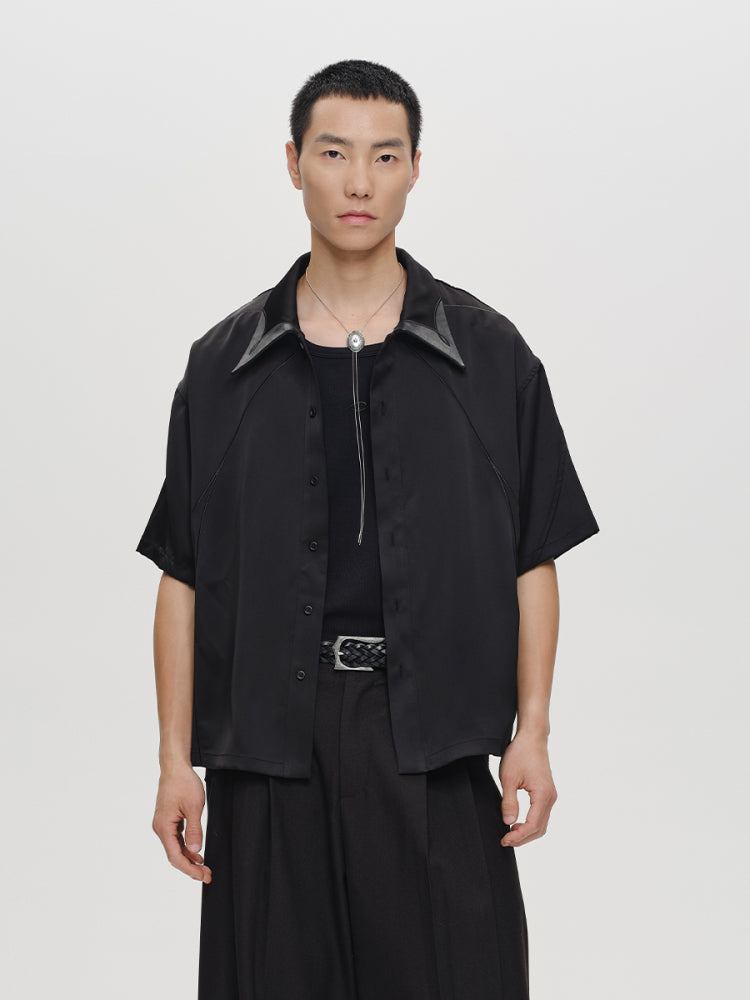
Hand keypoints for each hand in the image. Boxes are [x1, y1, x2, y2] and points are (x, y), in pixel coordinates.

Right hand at [152, 764, 212, 881]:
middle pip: (174, 855)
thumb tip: (195, 852)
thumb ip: (195, 831)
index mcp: (164, 827)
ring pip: (175, 848)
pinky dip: (186, 847)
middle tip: (207, 876)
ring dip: (189, 859)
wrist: (175, 767)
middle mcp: (160, 828)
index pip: (175, 856)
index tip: (202, 876)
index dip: (189, 869)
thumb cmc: (184, 783)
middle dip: (190, 867)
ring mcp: (163, 824)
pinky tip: (196, 853)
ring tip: (204, 868)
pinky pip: (176, 839)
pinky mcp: (168, 820)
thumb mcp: (194, 807)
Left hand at [497, 731, 556, 847]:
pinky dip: (531, 823)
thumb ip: (509, 802)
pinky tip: (518, 823)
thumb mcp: (508, 777)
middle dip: (523, 838)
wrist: (532, 737)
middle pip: (539, 828)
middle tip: (505, 840)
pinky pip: (542, 815)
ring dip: (527, 832)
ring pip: (542, 824)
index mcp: (542, 794)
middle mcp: (550, 797)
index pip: (532, 825)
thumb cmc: (520, 753)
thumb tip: (508, 823)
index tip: (504, 840)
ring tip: (510, 833)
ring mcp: (550, 795)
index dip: (518, 836)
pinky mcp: (547, 793)